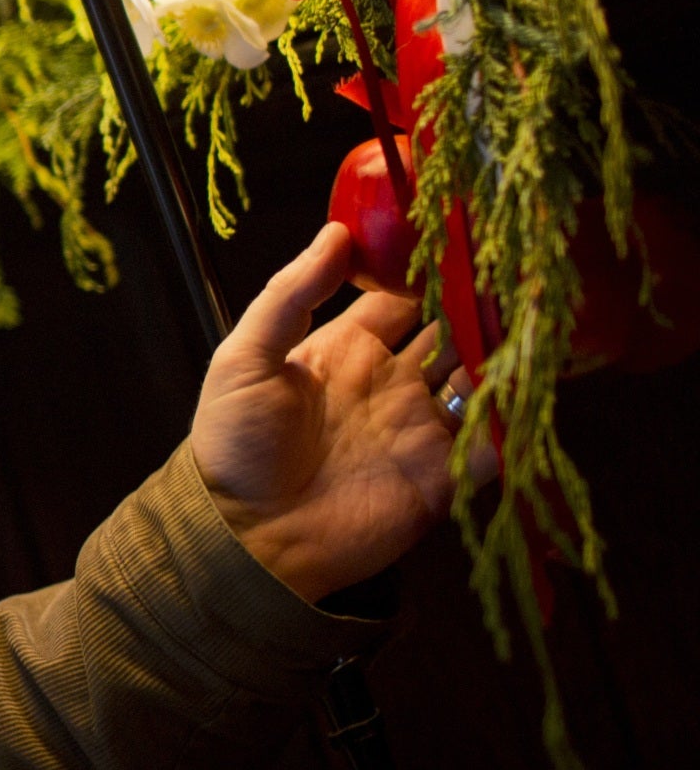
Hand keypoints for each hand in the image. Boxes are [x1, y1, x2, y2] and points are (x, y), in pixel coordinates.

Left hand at [191, 221, 494, 604]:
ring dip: (505, 355)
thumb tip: (337, 231)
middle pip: (451, 332)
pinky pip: (490, 442)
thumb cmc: (234, 446)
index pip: (402, 297)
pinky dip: (510, 420)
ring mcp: (419, 428)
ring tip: (535, 321)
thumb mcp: (245, 359)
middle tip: (517, 275)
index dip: (429, 272)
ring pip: (479, 379)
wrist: (245, 538)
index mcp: (345, 350)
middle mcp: (390, 382)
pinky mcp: (441, 476)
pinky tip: (523, 392)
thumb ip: (291, 295)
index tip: (462, 239)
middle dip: (481, 307)